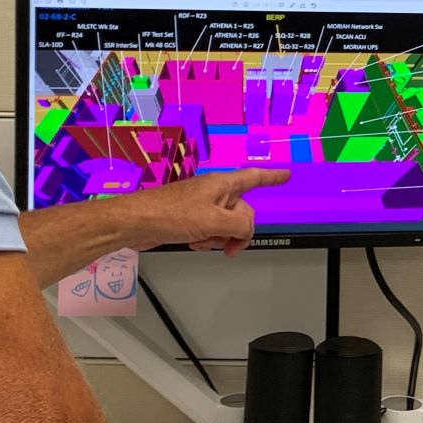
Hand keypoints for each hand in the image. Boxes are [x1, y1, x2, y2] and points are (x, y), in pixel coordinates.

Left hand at [124, 169, 290, 254]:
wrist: (136, 223)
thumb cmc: (171, 215)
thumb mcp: (213, 220)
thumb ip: (239, 224)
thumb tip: (246, 230)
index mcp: (222, 185)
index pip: (254, 178)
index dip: (272, 177)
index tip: (286, 175)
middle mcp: (214, 193)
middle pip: (242, 211)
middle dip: (237, 232)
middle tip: (228, 247)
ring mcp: (202, 206)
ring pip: (226, 225)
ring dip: (219, 238)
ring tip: (201, 241)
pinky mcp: (190, 219)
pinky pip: (210, 231)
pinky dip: (206, 240)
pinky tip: (193, 243)